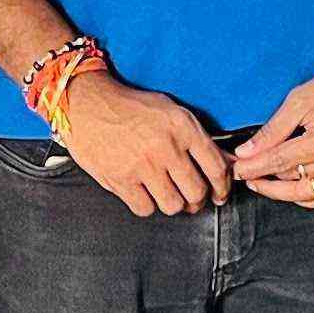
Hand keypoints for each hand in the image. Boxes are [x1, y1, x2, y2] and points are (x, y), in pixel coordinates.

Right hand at [56, 69, 229, 217]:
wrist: (87, 103)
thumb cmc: (129, 107)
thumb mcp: (171, 111)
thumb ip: (199, 138)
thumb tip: (226, 162)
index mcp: (182, 127)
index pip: (216, 167)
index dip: (223, 187)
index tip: (219, 193)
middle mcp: (165, 147)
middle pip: (197, 192)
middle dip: (198, 200)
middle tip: (193, 198)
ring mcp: (142, 165)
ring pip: (173, 205)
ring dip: (174, 204)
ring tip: (169, 195)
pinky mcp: (120, 179)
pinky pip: (145, 209)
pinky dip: (148, 205)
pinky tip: (145, 193)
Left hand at [231, 56, 313, 208]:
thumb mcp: (300, 100)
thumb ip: (273, 130)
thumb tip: (247, 151)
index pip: (280, 162)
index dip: (254, 168)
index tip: (238, 170)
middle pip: (292, 181)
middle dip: (264, 180)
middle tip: (246, 176)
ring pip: (308, 194)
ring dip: (283, 191)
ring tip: (264, 183)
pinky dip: (308, 198)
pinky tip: (293, 190)